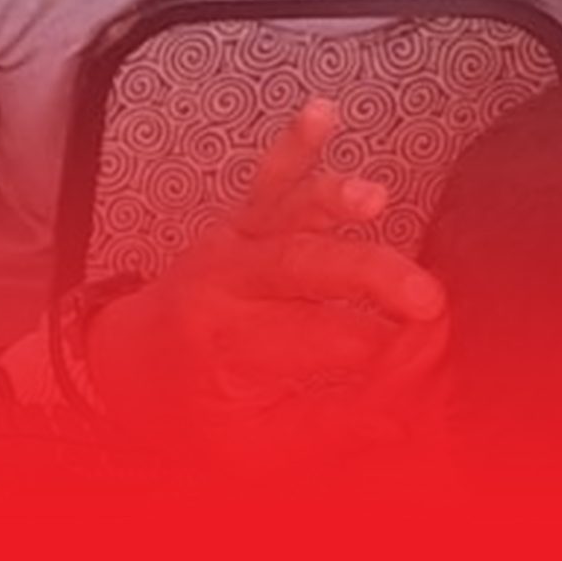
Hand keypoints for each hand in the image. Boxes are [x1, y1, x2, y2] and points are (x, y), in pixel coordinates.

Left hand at [82, 101, 447, 457]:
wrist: (129, 369)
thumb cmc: (193, 412)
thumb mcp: (252, 447)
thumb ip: (326, 428)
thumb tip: (397, 419)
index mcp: (230, 347)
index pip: (326, 342)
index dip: (388, 353)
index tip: (432, 364)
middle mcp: (226, 288)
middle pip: (303, 272)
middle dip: (372, 279)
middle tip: (428, 300)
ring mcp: (232, 248)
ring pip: (284, 216)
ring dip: (330, 200)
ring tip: (373, 197)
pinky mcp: (239, 224)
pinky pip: (267, 180)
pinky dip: (296, 145)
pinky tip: (322, 113)